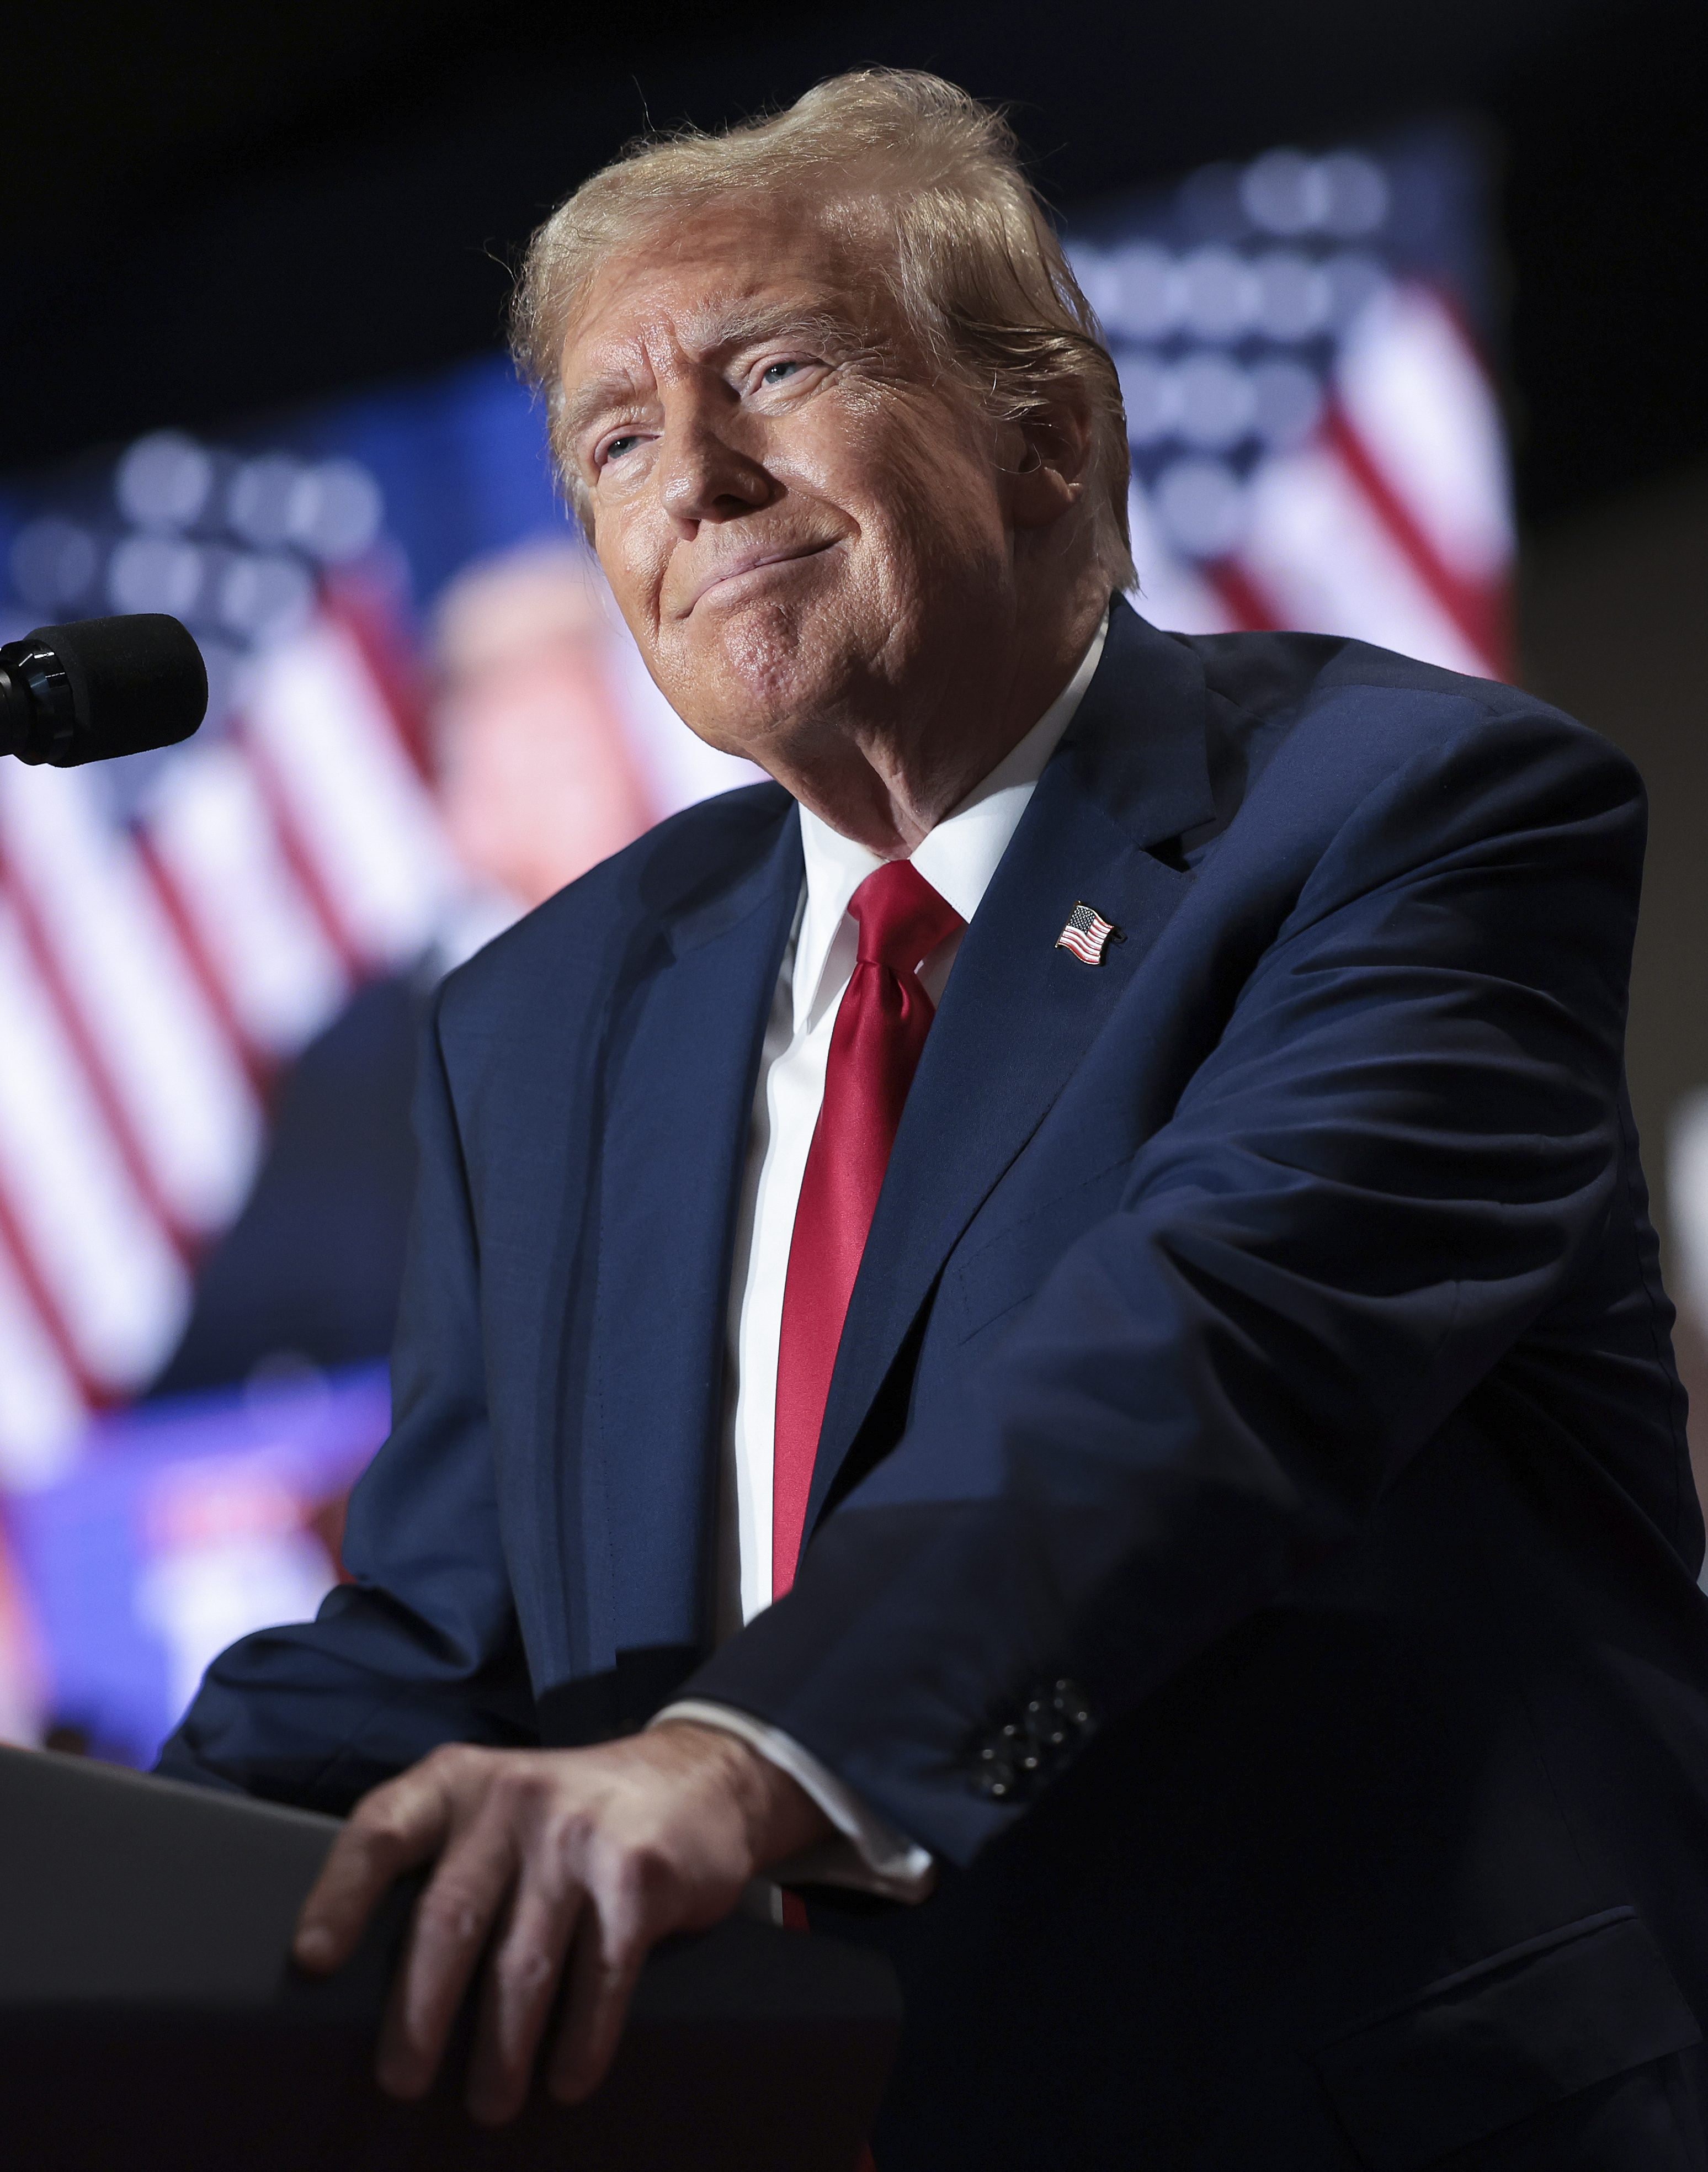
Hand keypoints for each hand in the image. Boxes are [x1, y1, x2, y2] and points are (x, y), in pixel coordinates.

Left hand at [291, 1722, 832, 2122]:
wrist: (695, 1776)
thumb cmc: (566, 1816)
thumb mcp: (495, 1808)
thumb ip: (441, 1863)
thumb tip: (362, 1985)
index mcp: (459, 1783)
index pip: (381, 1829)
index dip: (339, 1895)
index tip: (311, 1961)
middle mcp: (513, 1799)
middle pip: (448, 1920)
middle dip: (418, 2017)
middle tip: (401, 2083)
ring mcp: (579, 1836)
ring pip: (522, 1966)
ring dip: (500, 2053)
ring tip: (489, 2104)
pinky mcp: (639, 1877)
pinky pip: (600, 1979)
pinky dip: (580, 2043)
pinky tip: (567, 2079)